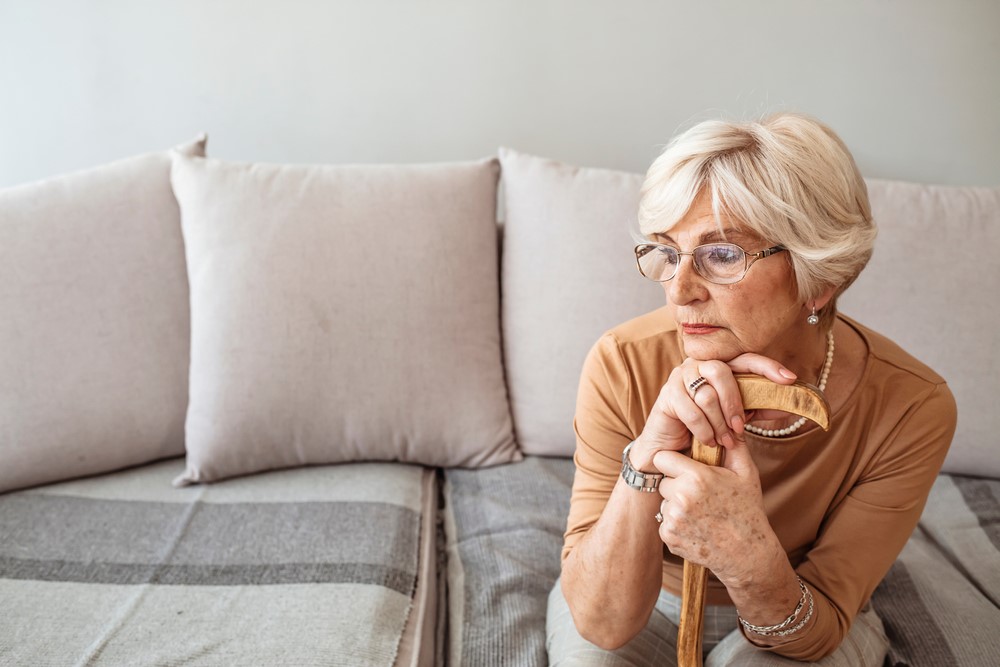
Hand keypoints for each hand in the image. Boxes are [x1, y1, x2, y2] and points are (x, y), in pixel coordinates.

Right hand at [627, 353, 796, 470]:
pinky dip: (704, 430)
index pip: (744, 359)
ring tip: (724, 441)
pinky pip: (692, 410)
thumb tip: (790, 407)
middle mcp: (697, 365)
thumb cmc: (704, 429)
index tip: (789, 379)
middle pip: (721, 371)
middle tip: (740, 428)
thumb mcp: (736, 418)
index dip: (767, 366)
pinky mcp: (667, 395)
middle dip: (734, 403)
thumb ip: (758, 409)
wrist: (670, 448)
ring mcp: (679, 377)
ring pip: (707, 394)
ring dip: (719, 423)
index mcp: (717, 365)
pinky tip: (707, 441)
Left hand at [651, 441, 774, 583]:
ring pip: (664, 503)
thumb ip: (734, 446)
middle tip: (700, 495)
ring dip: (676, 506)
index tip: (683, 467)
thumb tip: (730, 423)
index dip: (673, 462)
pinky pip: (664, 523)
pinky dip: (676, 526)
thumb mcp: (746, 474)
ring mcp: (673, 519)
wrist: (748, 554)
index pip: (663, 458)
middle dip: (676, 485)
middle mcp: (681, 497)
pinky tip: (697, 528)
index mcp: (697, 477)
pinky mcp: (669, 537)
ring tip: (701, 514)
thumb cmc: (748, 510)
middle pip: (663, 482)